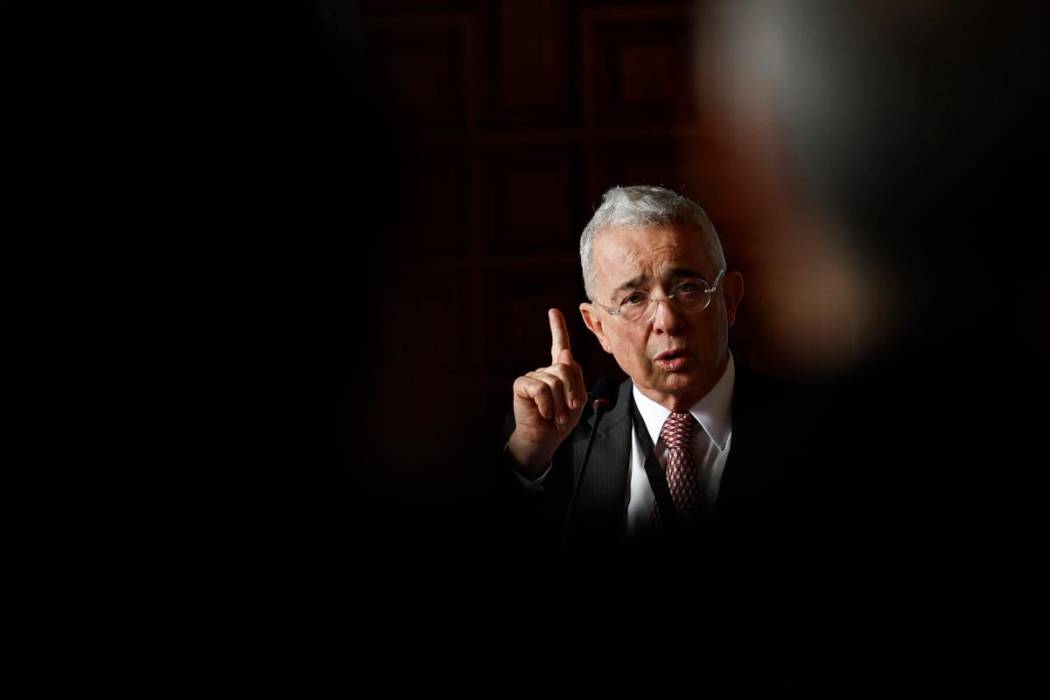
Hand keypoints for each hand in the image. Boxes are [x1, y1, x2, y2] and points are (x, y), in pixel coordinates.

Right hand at [507, 308, 586, 478]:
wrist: (545, 439)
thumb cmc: (561, 420)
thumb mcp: (578, 399)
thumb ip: (575, 376)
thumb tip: (565, 354)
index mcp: (559, 371)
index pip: (559, 345)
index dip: (557, 327)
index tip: (553, 311)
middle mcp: (545, 370)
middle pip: (565, 368)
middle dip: (571, 391)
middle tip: (568, 410)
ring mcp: (533, 376)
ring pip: (555, 381)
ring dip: (559, 404)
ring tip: (555, 415)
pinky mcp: (522, 384)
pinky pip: (541, 388)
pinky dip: (547, 404)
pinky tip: (544, 413)